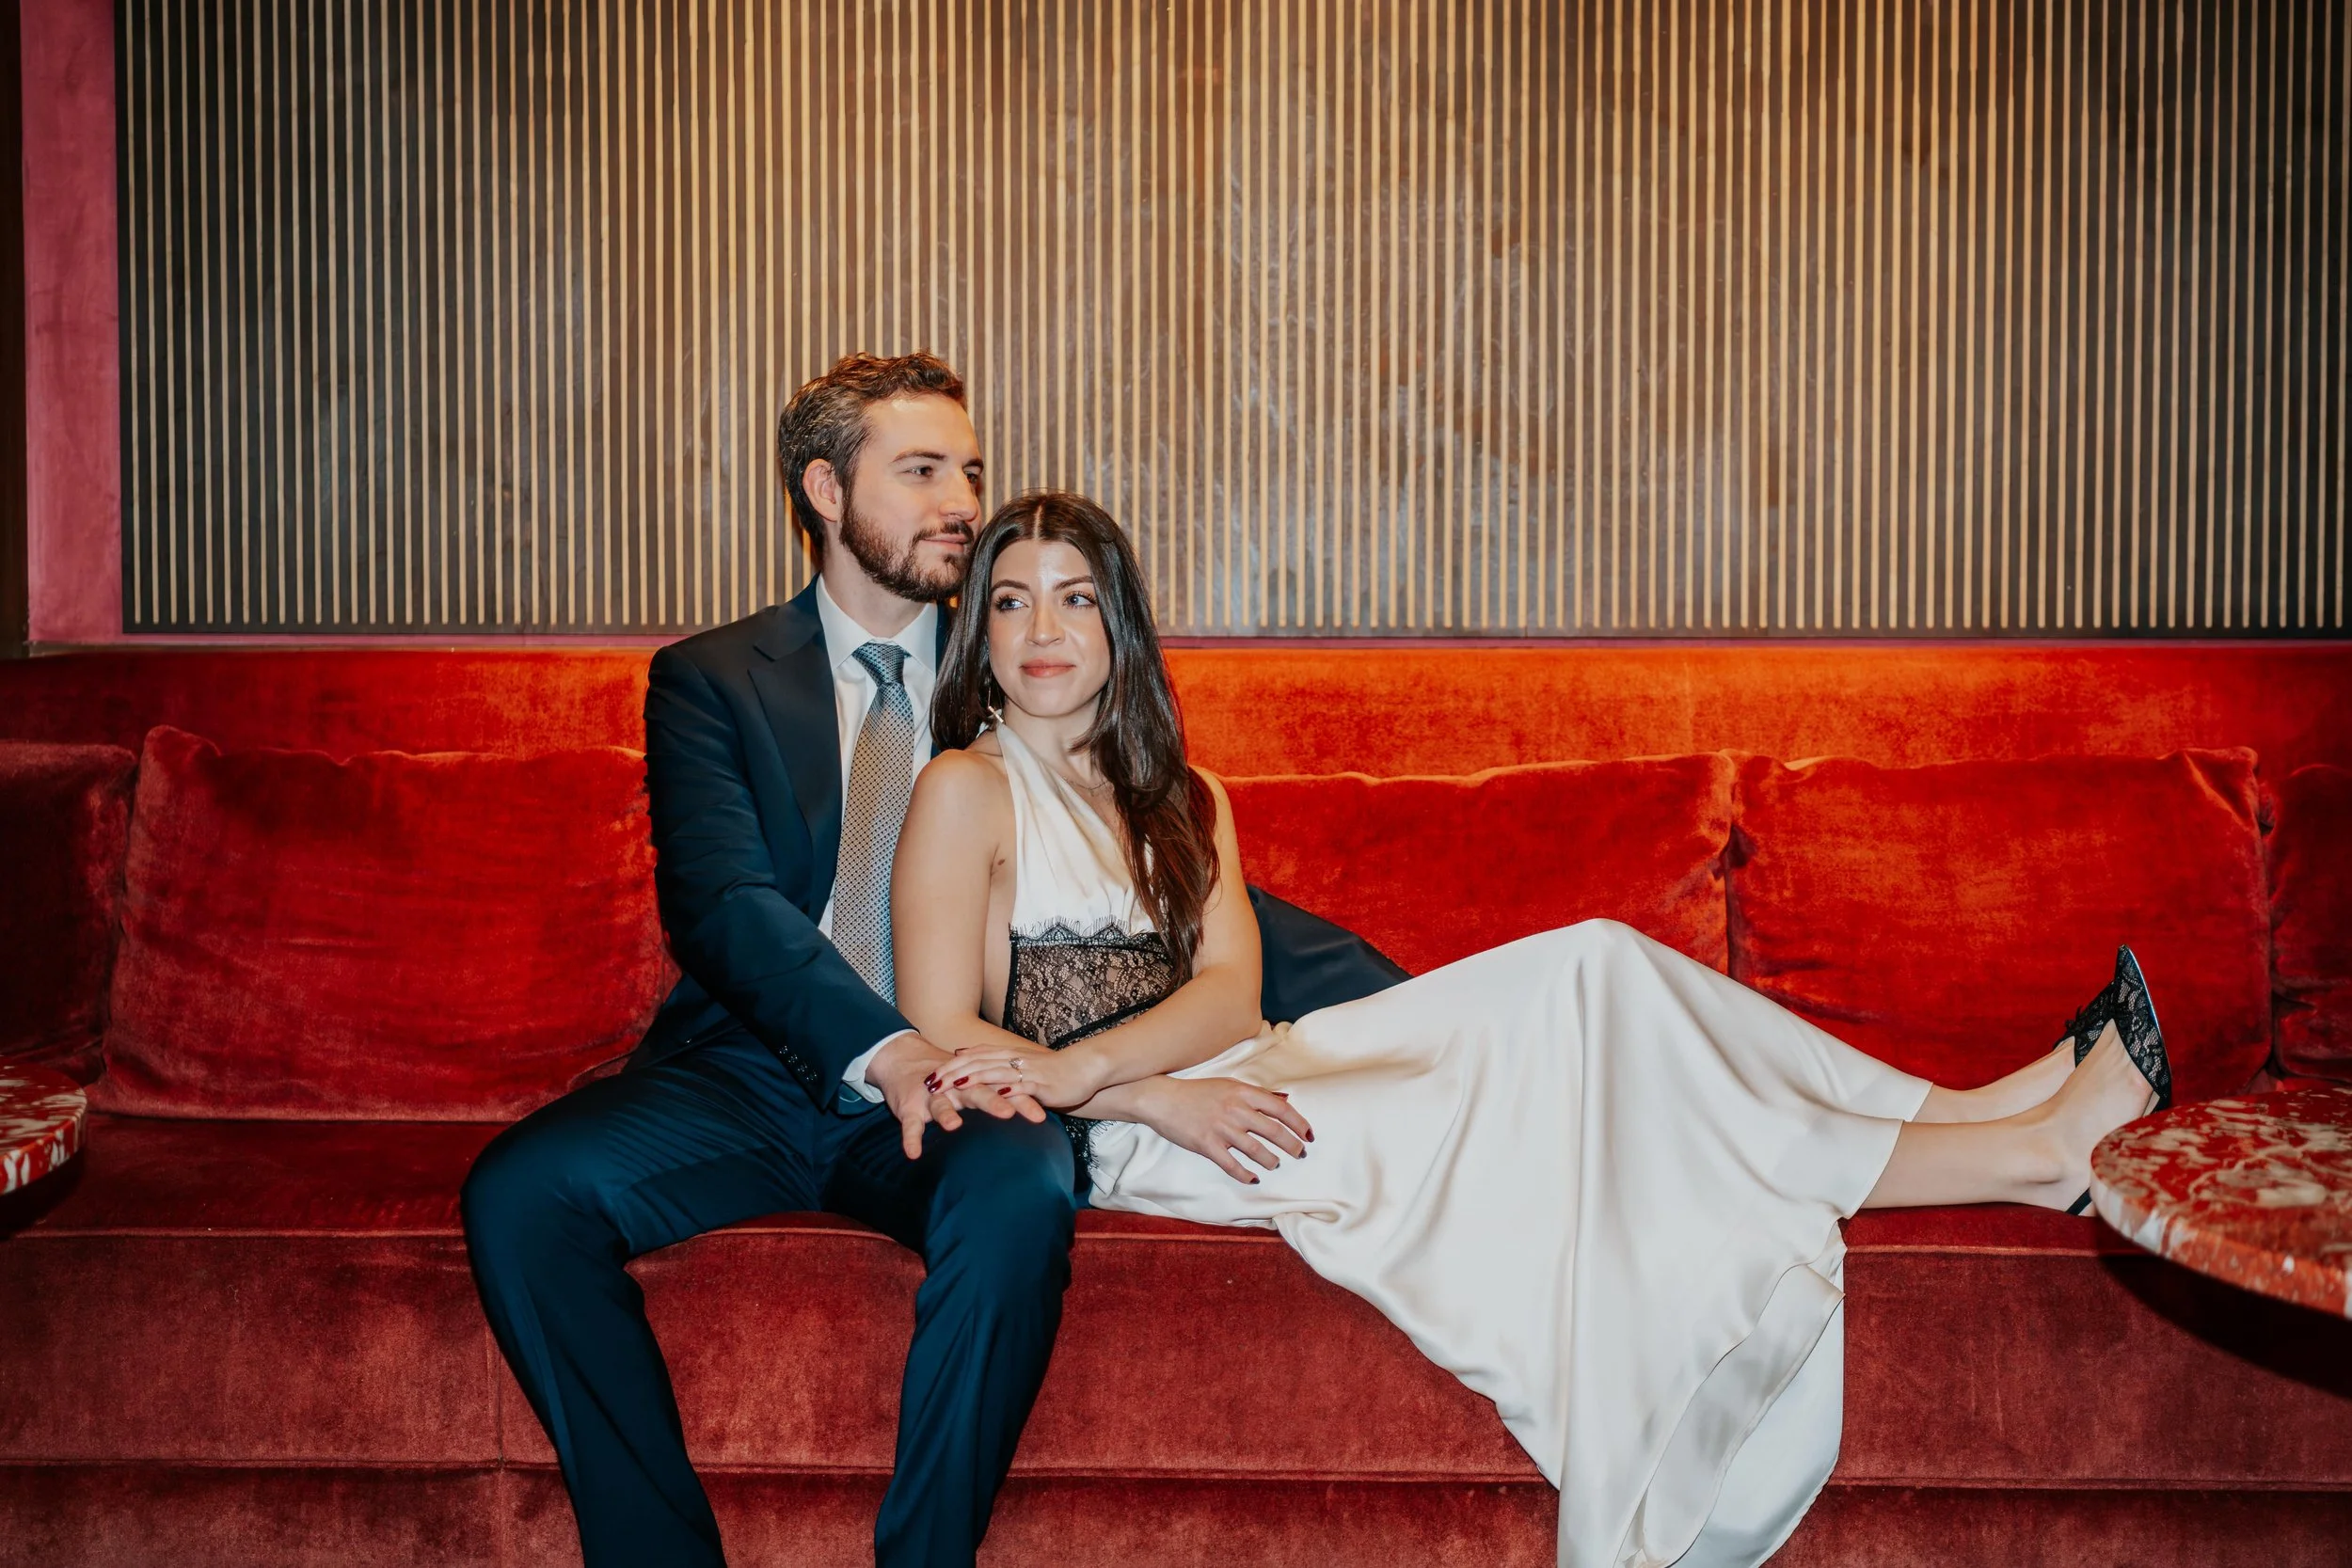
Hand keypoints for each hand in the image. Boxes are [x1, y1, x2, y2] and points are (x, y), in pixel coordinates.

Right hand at [865, 1032, 1045, 1158]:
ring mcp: (931, 1096)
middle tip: (1009, 1113)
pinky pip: (910, 1124)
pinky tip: (913, 1154)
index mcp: (975, 1083)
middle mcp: (956, 1087)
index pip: (1002, 1089)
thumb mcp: (974, 1084)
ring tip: (953, 1126)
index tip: (1041, 1116)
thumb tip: (1037, 1114)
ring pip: (940, 1103)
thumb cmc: (947, 1079)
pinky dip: (910, 1138)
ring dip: (945, 1114)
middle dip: (992, 1101)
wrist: (903, 1059)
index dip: (1021, 1100)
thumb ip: (1000, 1095)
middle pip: (977, 1092)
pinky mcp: (908, 1107)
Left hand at [943, 1041, 1107, 1110]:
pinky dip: (1005, 1090)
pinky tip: (993, 1096)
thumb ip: (997, 1066)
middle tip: (929, 1083)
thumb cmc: (1051, 1072)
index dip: (949, 1066)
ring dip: (971, 1078)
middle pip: (976, 1063)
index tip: (929, 1076)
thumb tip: (973, 1065)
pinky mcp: (1041, 1084)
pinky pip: (1021, 1086)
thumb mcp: (1020, 1068)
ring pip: (994, 1072)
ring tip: (951, 1087)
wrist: (1084, 1069)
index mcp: (1007, 1055)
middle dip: (951, 1073)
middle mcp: (1013, 1060)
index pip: (972, 1057)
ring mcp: (1026, 1071)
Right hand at [1134, 1076, 1311, 1185]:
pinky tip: (1253, 1178)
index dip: (1299, 1123)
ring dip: (1271, 1160)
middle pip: (1273, 1131)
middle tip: (1300, 1154)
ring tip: (1275, 1164)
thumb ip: (1255, 1094)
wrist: (1163, 1099)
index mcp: (1242, 1092)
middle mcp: (1235, 1110)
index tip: (1308, 1135)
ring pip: (1256, 1149)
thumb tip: (1284, 1101)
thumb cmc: (1197, 1092)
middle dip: (1292, 1145)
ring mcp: (1221, 1128)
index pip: (1280, 1109)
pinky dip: (1245, 1174)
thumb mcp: (1229, 1085)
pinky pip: (1231, 1165)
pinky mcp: (1206, 1145)